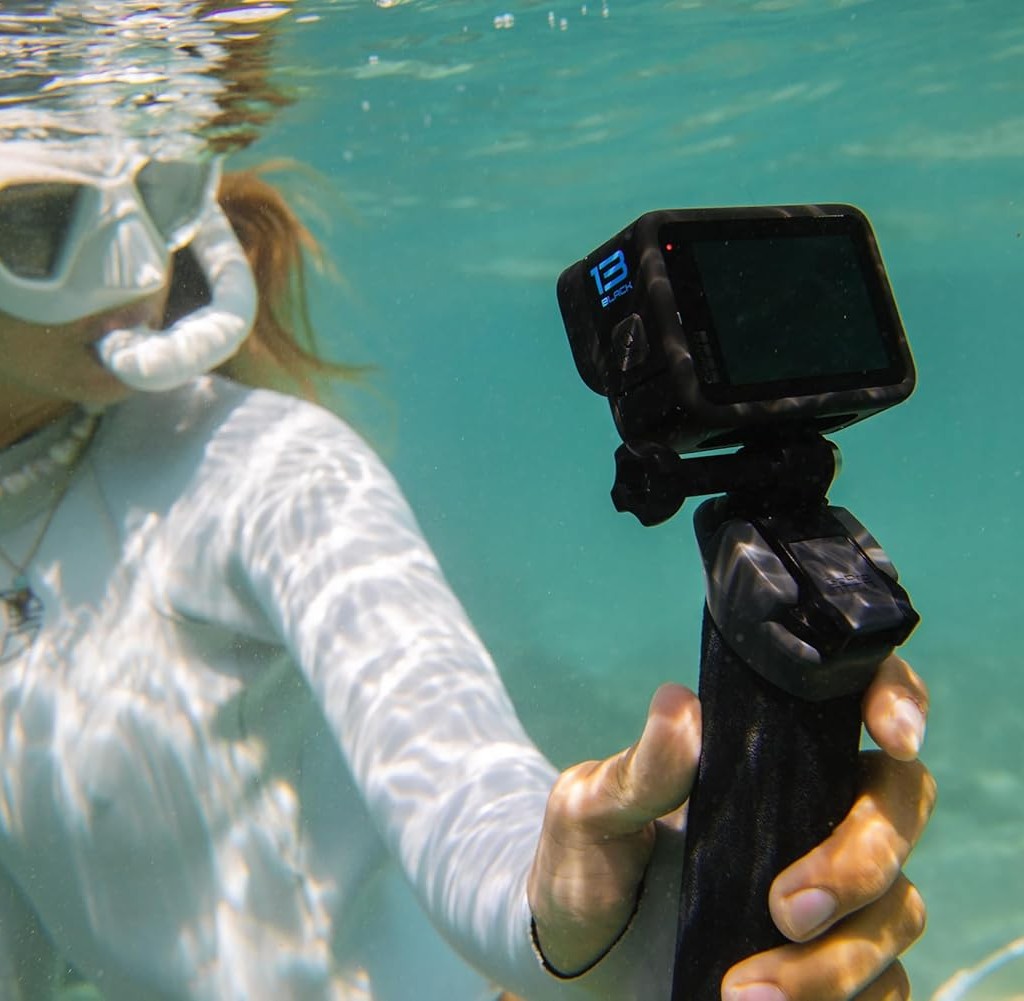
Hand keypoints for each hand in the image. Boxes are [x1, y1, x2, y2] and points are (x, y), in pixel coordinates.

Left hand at [527, 654, 934, 998]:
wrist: (578, 955)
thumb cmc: (586, 864)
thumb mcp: (592, 811)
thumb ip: (639, 770)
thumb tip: (677, 705)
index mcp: (764, 756)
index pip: (854, 702)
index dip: (895, 699)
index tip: (891, 735)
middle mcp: (814, 814)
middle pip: (899, 806)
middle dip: (861, 860)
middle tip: (785, 907)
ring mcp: (834, 893)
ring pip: (897, 908)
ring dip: (834, 960)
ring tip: (743, 989)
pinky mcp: (835, 967)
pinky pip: (887, 987)